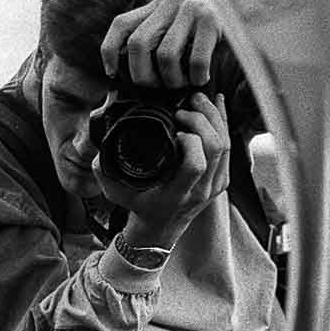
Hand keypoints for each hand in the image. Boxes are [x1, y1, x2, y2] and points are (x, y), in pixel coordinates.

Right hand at [93, 92, 230, 249]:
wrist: (159, 230)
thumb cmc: (139, 207)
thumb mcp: (117, 194)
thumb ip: (105, 174)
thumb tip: (100, 154)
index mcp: (176, 194)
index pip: (195, 165)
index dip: (190, 141)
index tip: (175, 127)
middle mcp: (199, 192)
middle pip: (215, 148)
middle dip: (203, 119)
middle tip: (185, 106)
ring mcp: (214, 187)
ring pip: (225, 145)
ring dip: (214, 117)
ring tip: (198, 100)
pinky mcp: (221, 180)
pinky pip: (229, 148)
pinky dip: (224, 122)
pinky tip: (217, 104)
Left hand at [101, 0, 220, 89]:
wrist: (247, 7)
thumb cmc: (206, 31)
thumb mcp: (176, 28)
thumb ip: (155, 40)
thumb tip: (123, 73)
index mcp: (156, 7)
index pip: (121, 25)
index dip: (110, 50)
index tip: (113, 74)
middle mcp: (169, 4)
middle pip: (138, 44)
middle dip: (142, 75)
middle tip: (156, 88)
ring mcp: (191, 10)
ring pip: (165, 55)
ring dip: (171, 80)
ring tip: (182, 85)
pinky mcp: (212, 21)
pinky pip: (195, 60)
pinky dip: (196, 78)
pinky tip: (201, 79)